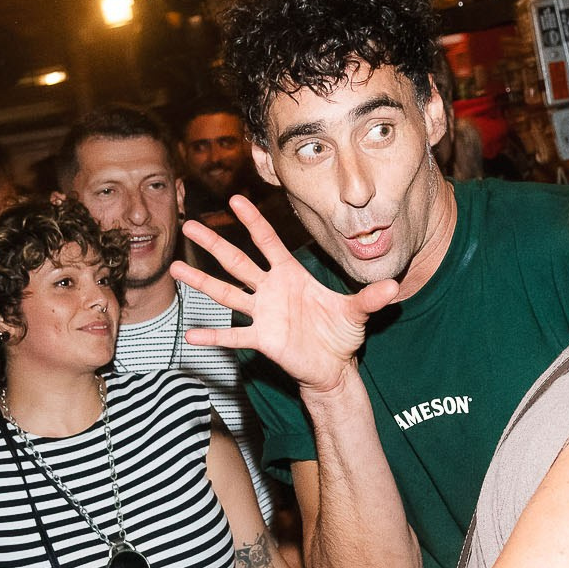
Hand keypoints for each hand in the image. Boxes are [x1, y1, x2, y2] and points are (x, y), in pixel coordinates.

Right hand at [171, 194, 397, 395]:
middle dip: (214, 243)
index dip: (252, 221)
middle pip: (237, 261)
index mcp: (291, 275)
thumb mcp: (358, 312)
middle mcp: (272, 290)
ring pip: (227, 292)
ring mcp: (264, 314)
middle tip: (189, 225)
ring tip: (175, 269)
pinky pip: (233, 335)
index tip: (234, 200)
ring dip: (202, 282)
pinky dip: (213, 335)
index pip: (268, 242)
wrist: (334, 367)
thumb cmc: (341, 334)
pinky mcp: (262, 339)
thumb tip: (392, 287)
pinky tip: (191, 334)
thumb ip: (371, 298)